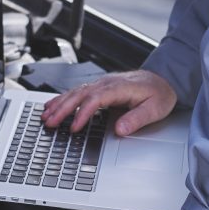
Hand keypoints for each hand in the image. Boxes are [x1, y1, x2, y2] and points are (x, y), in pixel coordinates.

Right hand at [41, 69, 175, 135]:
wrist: (163, 80)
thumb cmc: (159, 94)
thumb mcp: (155, 109)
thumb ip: (137, 119)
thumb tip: (120, 129)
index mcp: (119, 87)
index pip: (96, 99)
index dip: (83, 114)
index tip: (74, 128)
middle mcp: (107, 83)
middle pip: (80, 95)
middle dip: (63, 109)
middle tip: (50, 122)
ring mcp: (102, 84)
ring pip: (76, 92)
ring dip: (59, 104)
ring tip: (45, 116)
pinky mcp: (99, 87)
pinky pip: (78, 92)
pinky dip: (63, 99)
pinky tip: (53, 105)